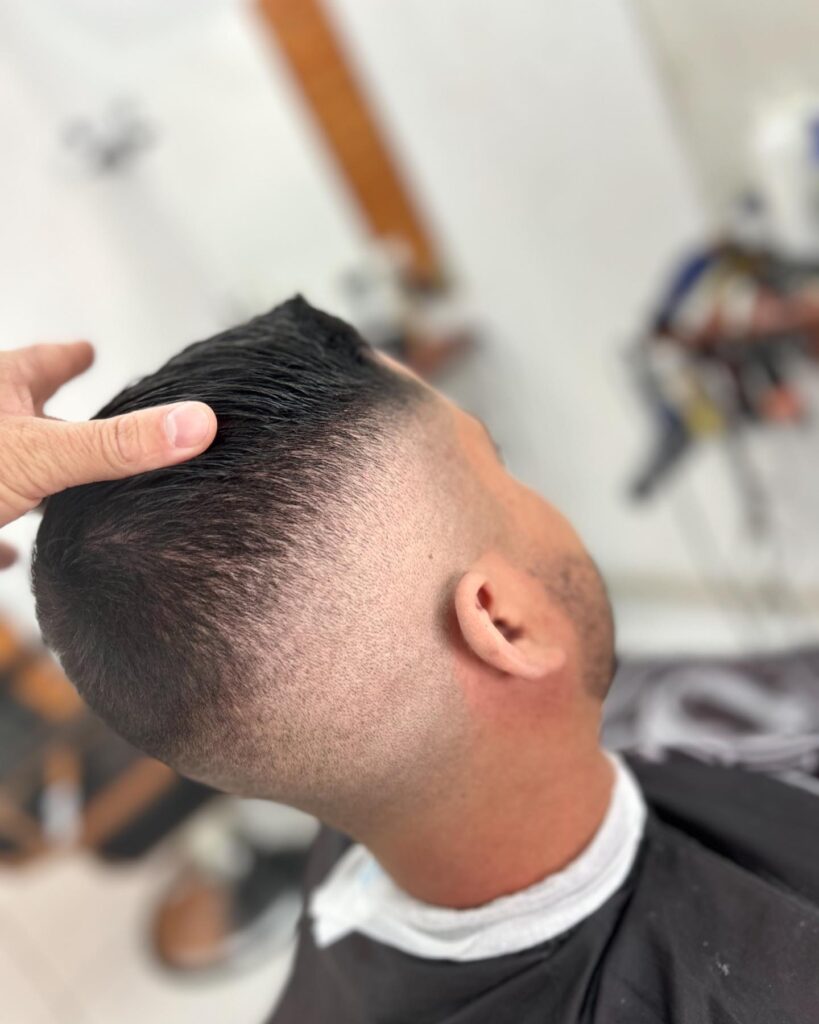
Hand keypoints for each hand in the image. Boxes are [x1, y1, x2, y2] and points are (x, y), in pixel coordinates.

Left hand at [0, 341, 215, 567]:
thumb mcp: (43, 453)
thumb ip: (117, 444)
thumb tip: (198, 424)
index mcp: (1, 390)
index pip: (44, 363)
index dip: (70, 357)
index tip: (87, 350)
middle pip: (27, 417)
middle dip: (61, 422)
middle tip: (95, 423)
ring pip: (14, 471)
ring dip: (40, 481)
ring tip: (72, 492)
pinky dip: (8, 539)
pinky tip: (18, 556)